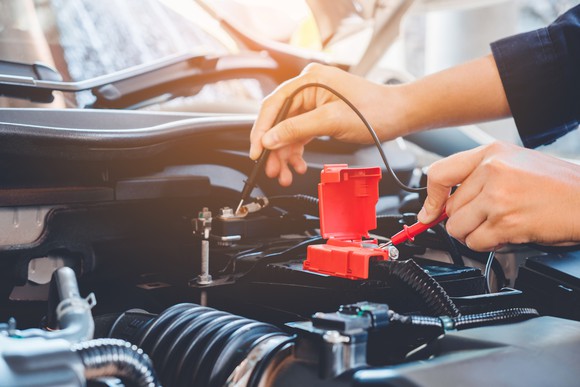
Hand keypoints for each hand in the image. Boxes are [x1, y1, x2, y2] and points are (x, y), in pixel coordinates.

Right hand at [250, 63, 406, 185]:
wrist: (399, 115)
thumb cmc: (374, 111)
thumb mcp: (331, 121)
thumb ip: (297, 129)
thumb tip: (270, 139)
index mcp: (309, 80)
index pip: (274, 105)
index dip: (261, 130)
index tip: (256, 152)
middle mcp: (308, 87)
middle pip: (279, 121)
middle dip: (274, 149)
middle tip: (272, 170)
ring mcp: (314, 100)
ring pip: (288, 131)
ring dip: (285, 154)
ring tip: (285, 174)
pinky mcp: (320, 113)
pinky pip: (300, 133)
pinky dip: (297, 151)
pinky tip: (298, 165)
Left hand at [418, 141, 579, 250]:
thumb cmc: (558, 186)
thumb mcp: (516, 165)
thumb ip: (479, 177)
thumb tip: (443, 202)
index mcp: (492, 153)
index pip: (440, 173)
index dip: (432, 198)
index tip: (429, 212)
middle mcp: (491, 171)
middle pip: (449, 208)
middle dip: (464, 220)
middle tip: (488, 219)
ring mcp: (497, 196)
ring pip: (458, 227)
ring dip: (474, 234)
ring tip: (499, 226)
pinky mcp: (505, 222)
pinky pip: (475, 242)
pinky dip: (488, 245)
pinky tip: (507, 234)